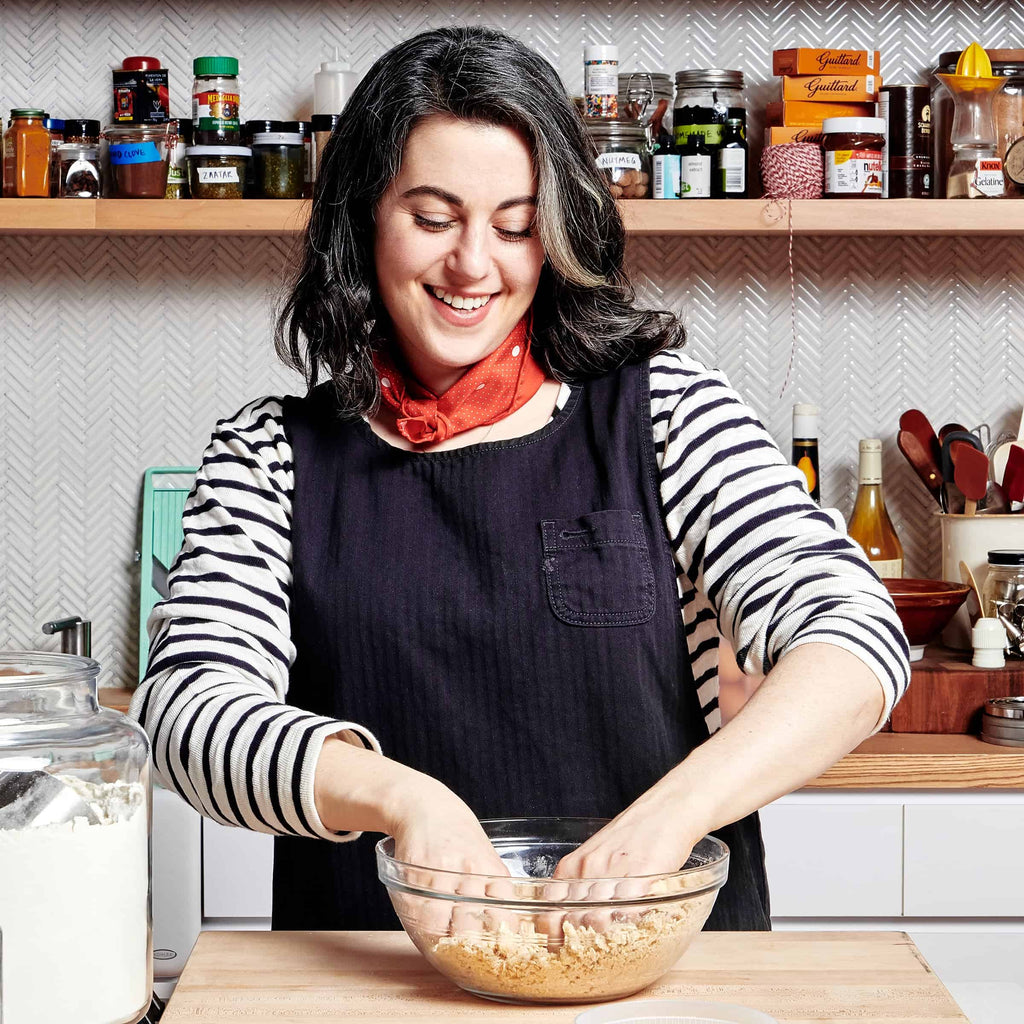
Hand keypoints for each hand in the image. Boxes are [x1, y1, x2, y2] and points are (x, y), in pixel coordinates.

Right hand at [388, 776, 511, 936]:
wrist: (426, 807)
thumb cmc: (459, 834)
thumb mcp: (485, 855)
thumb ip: (494, 886)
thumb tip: (507, 924)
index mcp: (492, 869)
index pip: (504, 914)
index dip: (501, 939)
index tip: (499, 951)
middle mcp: (469, 871)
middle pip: (475, 923)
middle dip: (473, 946)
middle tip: (471, 956)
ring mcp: (442, 873)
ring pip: (446, 923)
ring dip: (447, 940)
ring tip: (449, 947)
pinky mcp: (417, 875)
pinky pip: (422, 912)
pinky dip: (426, 928)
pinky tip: (428, 932)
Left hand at [551, 784, 702, 932]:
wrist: (662, 812)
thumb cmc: (629, 836)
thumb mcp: (594, 855)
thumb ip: (580, 882)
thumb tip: (567, 915)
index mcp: (573, 865)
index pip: (549, 903)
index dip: (549, 929)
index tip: (554, 946)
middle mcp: (588, 868)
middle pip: (570, 916)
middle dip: (573, 940)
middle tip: (579, 954)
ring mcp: (613, 871)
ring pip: (596, 916)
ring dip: (598, 937)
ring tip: (603, 947)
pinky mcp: (641, 875)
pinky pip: (628, 907)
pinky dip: (625, 924)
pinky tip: (627, 930)